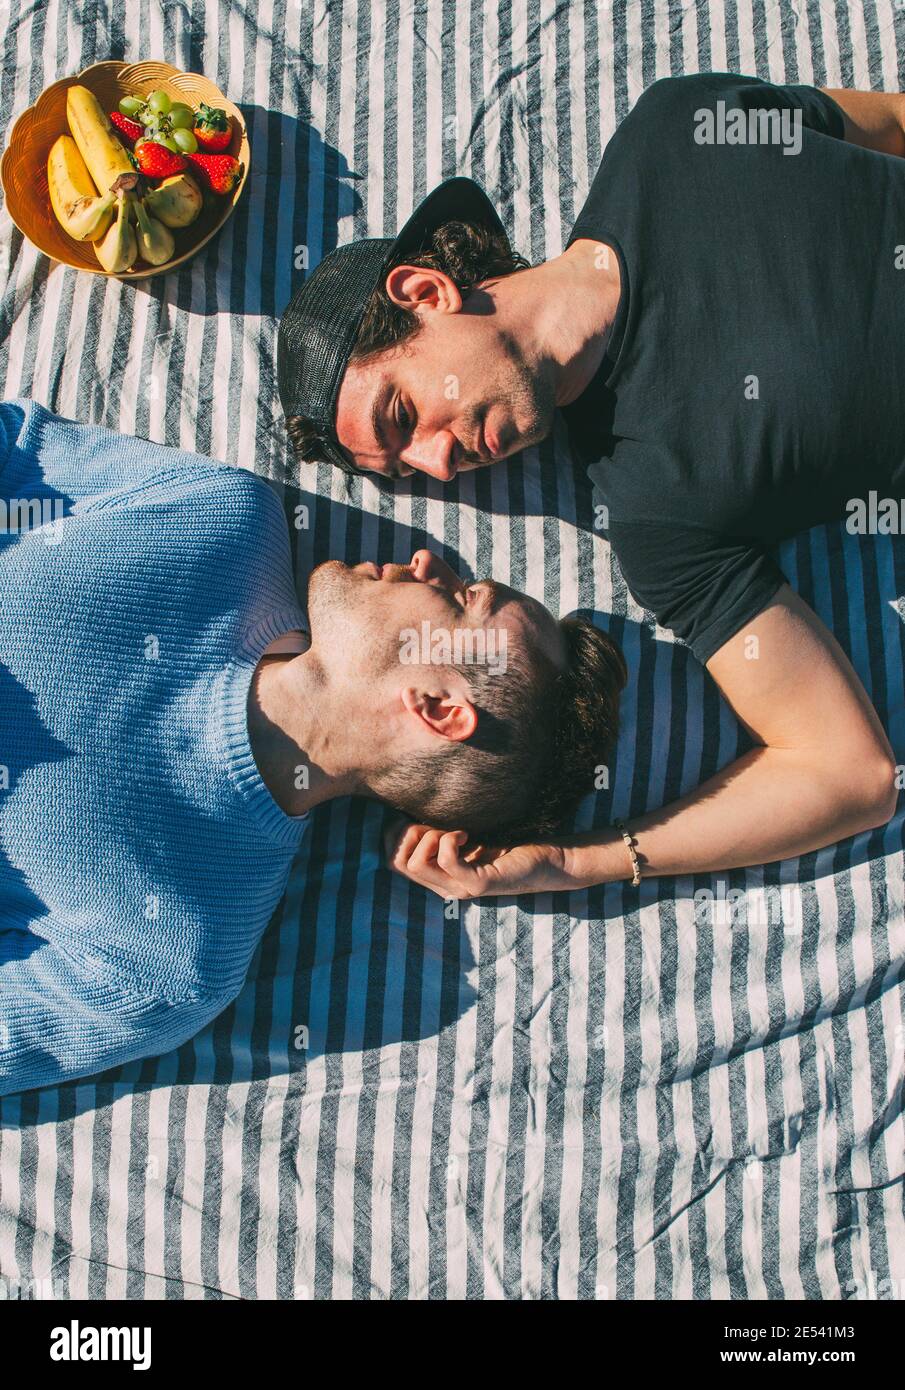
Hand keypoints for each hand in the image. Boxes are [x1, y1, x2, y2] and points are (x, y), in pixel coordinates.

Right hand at [384, 819, 580, 897]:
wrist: (546, 861)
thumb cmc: (507, 844)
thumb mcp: (464, 838)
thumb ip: (437, 833)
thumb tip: (407, 810)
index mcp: (437, 878)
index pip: (391, 862)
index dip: (397, 835)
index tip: (424, 820)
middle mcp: (444, 889)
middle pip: (396, 863)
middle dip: (409, 834)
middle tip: (439, 825)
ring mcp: (460, 889)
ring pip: (415, 864)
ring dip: (429, 836)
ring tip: (453, 830)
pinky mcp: (479, 884)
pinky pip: (447, 860)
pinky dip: (450, 839)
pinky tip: (467, 834)